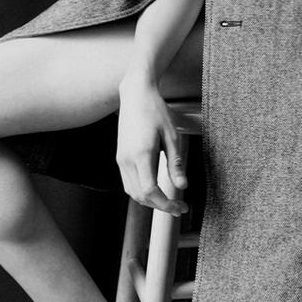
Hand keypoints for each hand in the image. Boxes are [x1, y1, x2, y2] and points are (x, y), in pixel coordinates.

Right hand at [116, 69, 187, 215]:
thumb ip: (175, 164)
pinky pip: (128, 182)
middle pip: (140, 196)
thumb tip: (182, 186)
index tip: (180, 207)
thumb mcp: (172, 136)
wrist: (136, 94)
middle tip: (179, 208)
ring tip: (168, 201)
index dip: (165, 205)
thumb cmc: (155, 110)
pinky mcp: (119, 157)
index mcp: (141, 154)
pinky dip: (140, 192)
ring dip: (149, 201)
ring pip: (132, 192)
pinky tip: (154, 189)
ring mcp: (120, 159)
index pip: (150, 191)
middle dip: (159, 206)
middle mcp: (126, 160)